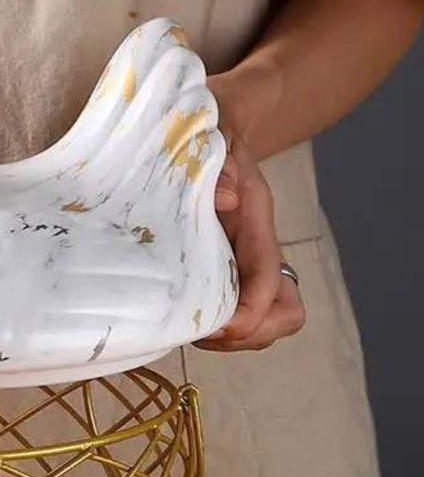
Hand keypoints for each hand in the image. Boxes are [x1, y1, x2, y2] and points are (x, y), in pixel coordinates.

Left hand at [195, 129, 305, 351]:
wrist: (217, 136)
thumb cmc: (210, 143)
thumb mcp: (215, 145)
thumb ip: (221, 166)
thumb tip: (225, 199)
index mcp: (256, 225)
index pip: (269, 280)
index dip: (250, 313)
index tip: (219, 326)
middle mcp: (260, 253)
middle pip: (285, 315)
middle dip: (249, 335)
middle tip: (205, 332)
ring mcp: (250, 270)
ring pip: (268, 326)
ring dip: (236, 340)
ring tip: (196, 330)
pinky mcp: (235, 279)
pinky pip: (246, 322)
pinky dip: (224, 334)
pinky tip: (193, 321)